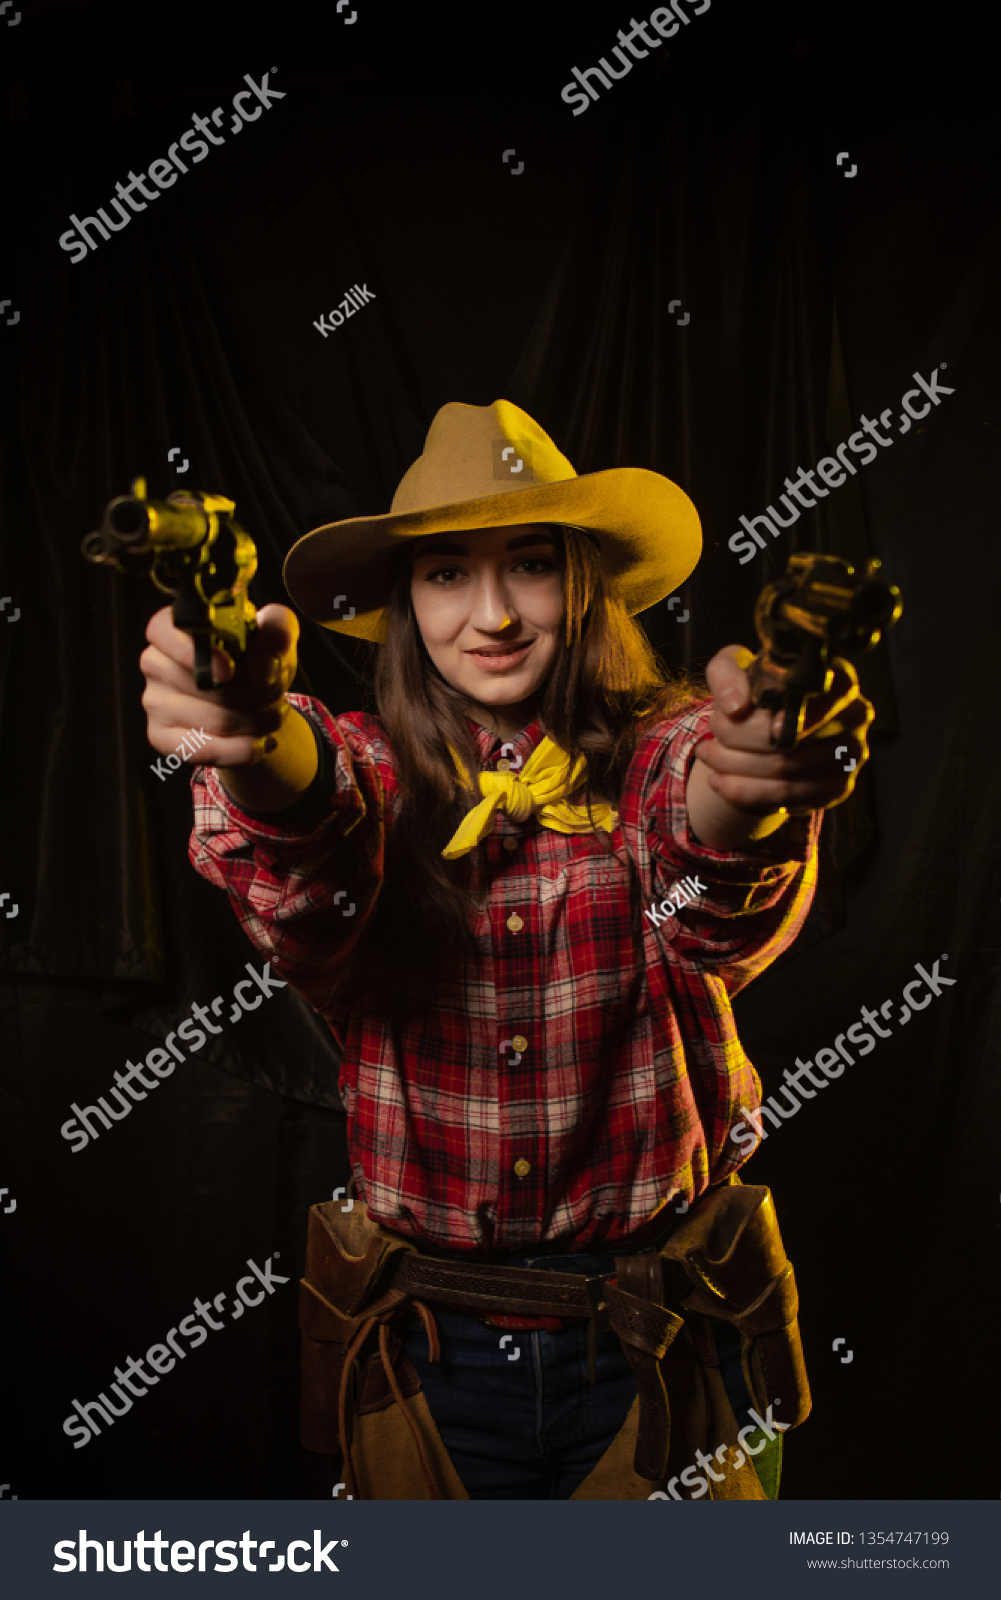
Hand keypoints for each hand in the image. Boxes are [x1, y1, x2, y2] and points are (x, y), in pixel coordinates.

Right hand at [140, 603, 299, 767]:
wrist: (254, 698)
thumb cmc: (256, 656)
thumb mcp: (274, 633)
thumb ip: (276, 632)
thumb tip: (264, 667)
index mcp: (173, 627)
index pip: (162, 631)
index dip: (191, 651)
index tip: (229, 669)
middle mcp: (155, 662)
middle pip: (205, 684)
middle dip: (255, 694)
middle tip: (275, 694)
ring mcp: (154, 701)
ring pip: (215, 720)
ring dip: (256, 723)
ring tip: (272, 716)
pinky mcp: (160, 736)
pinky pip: (201, 750)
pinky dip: (239, 751)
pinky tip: (258, 744)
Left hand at [687, 645, 873, 849]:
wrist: (769, 722)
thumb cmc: (759, 688)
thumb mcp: (736, 667)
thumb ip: (728, 673)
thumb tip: (735, 706)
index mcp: (838, 679)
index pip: (821, 696)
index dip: (788, 712)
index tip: (749, 717)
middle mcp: (854, 715)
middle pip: (791, 739)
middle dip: (737, 738)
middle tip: (709, 732)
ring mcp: (850, 756)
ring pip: (784, 771)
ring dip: (735, 767)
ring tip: (707, 754)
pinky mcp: (837, 788)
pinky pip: (787, 799)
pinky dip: (744, 792)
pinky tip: (719, 781)